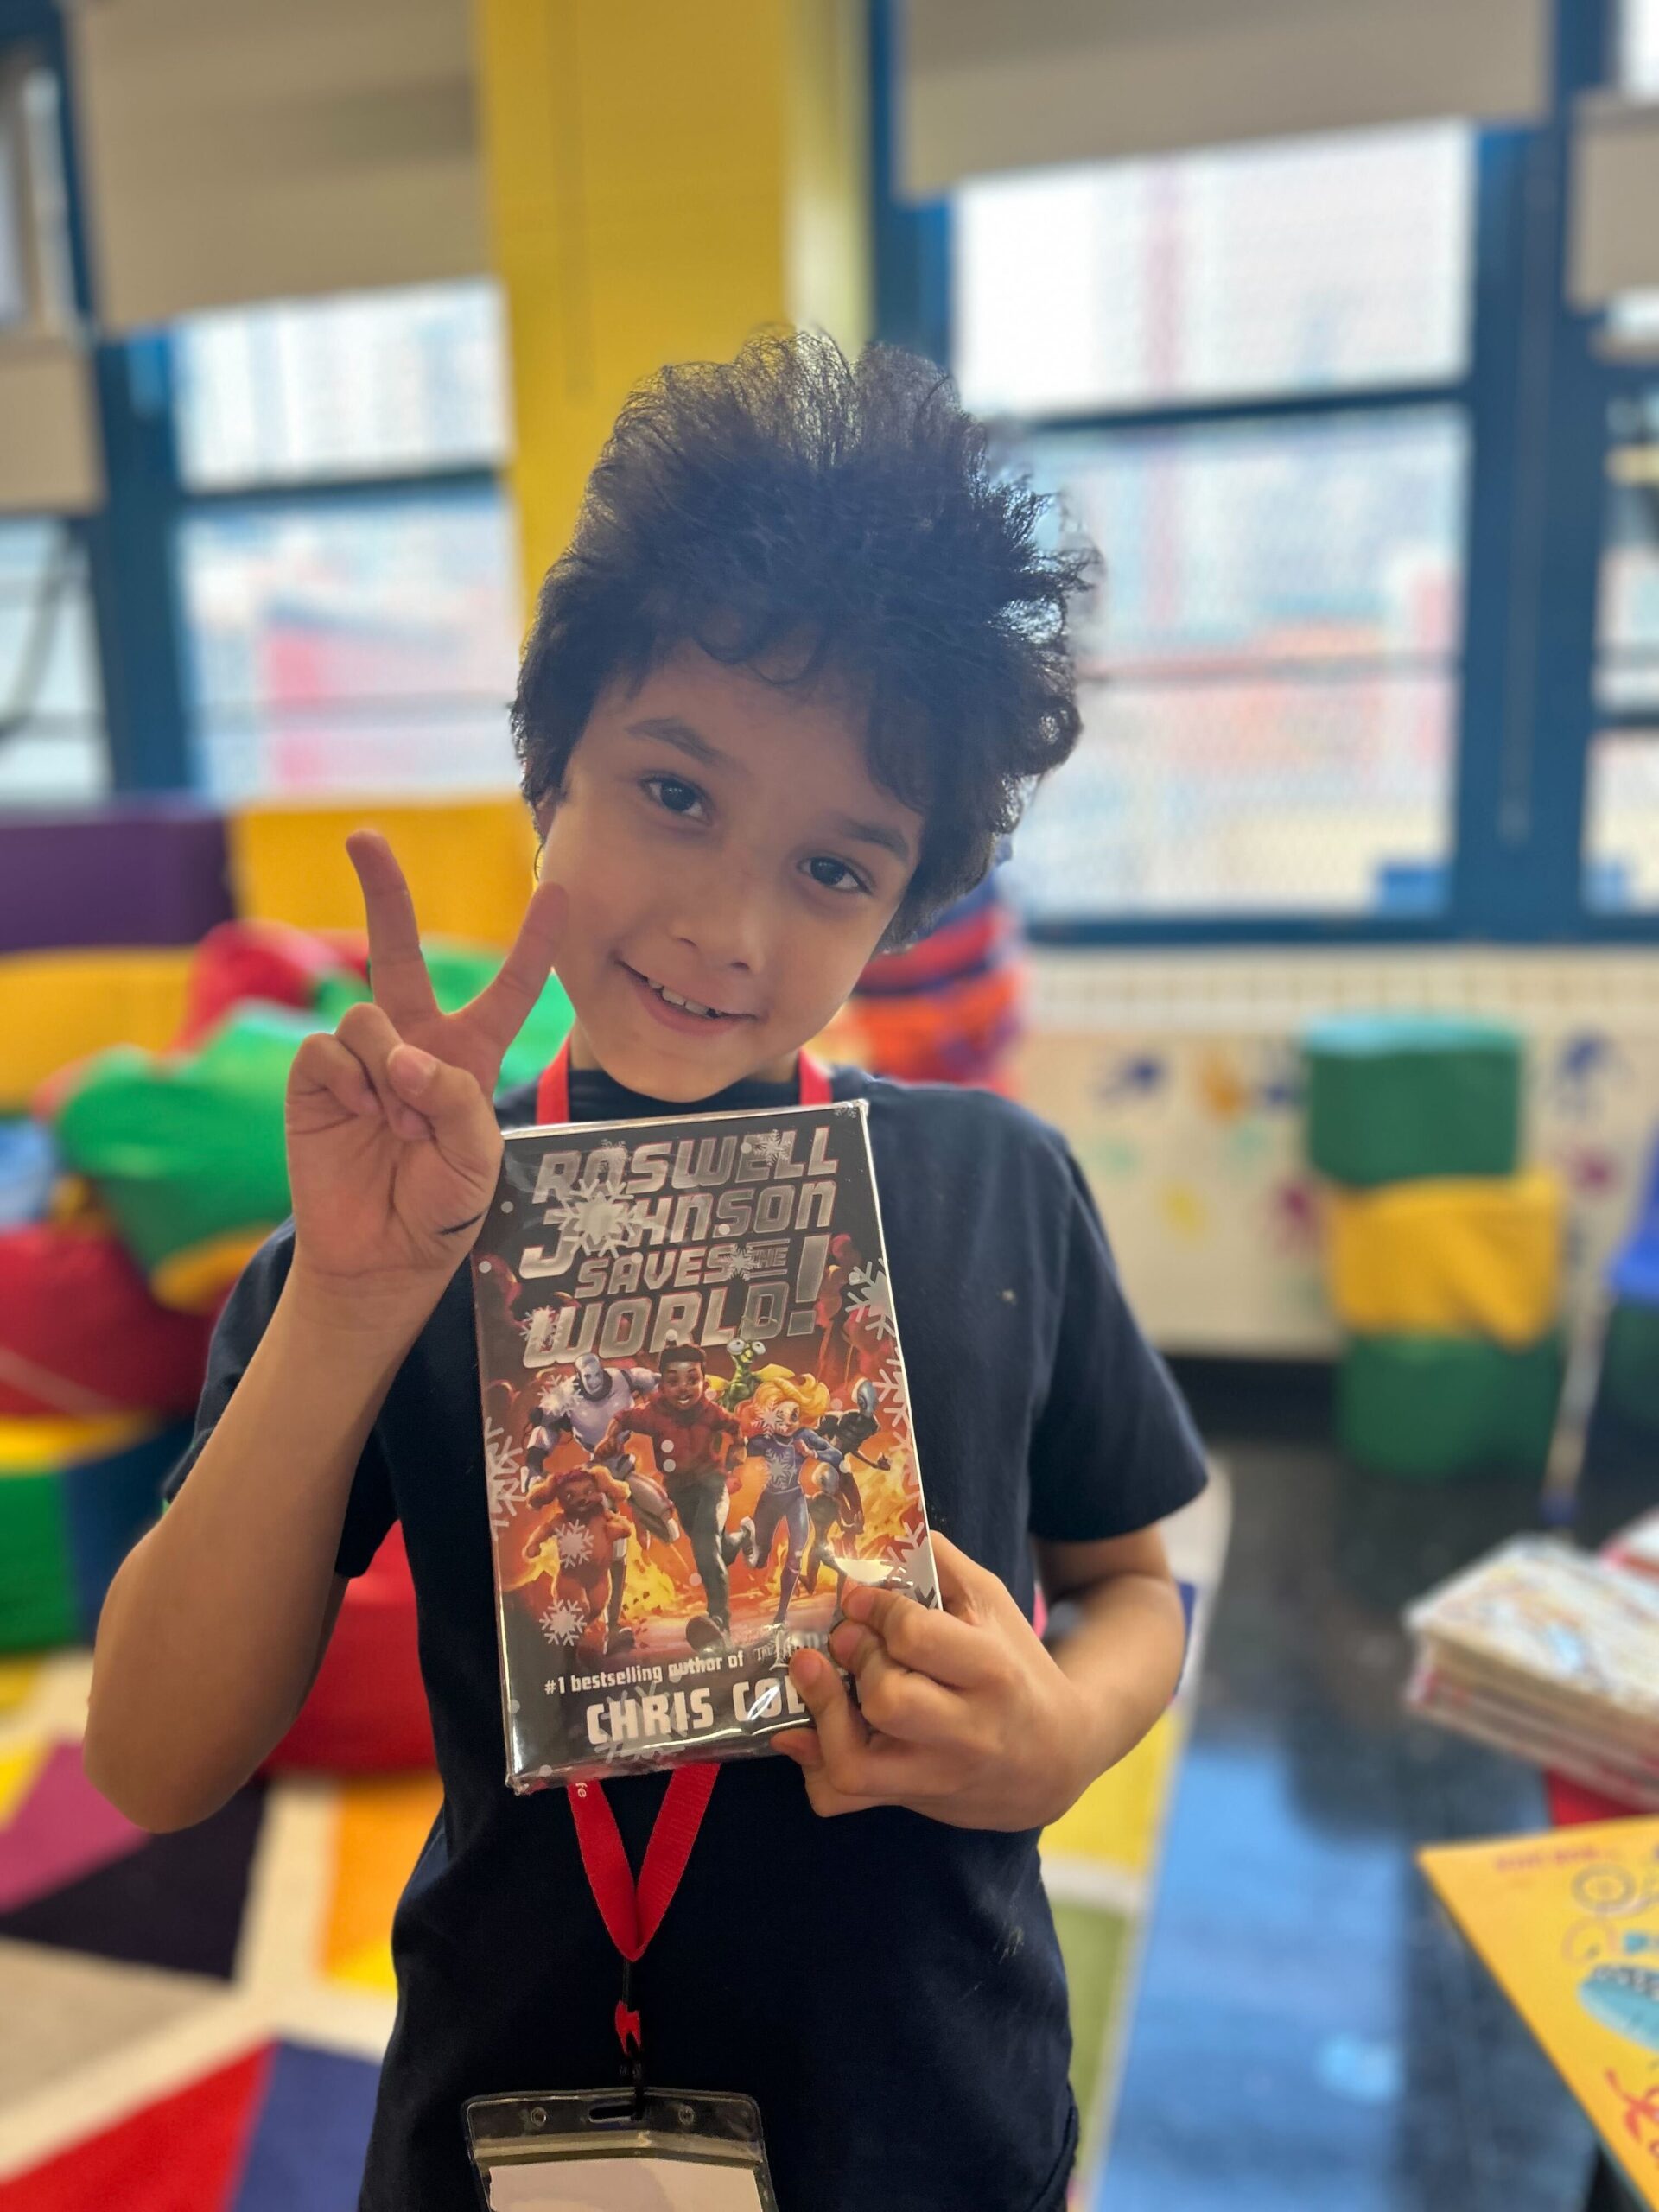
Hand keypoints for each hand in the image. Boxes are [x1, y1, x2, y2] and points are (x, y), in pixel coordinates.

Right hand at [285, 830, 565, 1319]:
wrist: (383, 1255)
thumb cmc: (443, 1207)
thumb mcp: (478, 1159)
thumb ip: (455, 1100)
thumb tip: (402, 1058)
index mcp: (471, 1057)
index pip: (507, 989)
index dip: (533, 943)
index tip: (559, 890)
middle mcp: (415, 1044)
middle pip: (399, 952)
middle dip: (382, 891)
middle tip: (362, 836)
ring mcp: (363, 1058)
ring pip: (368, 1014)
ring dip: (388, 1071)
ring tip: (400, 1126)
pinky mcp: (316, 1078)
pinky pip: (327, 1049)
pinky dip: (349, 1085)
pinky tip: (360, 1120)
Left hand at [775, 1533, 1100, 1829]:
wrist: (1057, 1756)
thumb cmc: (1015, 1665)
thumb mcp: (994, 1603)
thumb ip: (941, 1563)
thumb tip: (875, 1535)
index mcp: (991, 1670)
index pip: (916, 1637)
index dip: (876, 1609)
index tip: (858, 1598)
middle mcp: (967, 1731)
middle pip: (888, 1699)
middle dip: (855, 1659)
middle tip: (845, 1638)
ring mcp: (937, 1774)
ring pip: (855, 1764)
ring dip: (822, 1715)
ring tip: (813, 1675)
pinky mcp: (913, 1802)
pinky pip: (842, 1798)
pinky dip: (813, 1765)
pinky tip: (808, 1729)